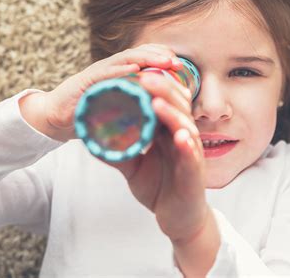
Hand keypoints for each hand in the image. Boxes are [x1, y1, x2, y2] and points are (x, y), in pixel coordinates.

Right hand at [20, 44, 183, 141]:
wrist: (56, 118)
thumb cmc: (90, 114)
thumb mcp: (118, 109)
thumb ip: (136, 106)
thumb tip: (161, 115)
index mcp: (119, 74)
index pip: (144, 59)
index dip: (162, 59)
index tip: (181, 67)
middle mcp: (110, 69)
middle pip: (138, 55)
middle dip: (159, 56)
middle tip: (177, 62)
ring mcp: (98, 74)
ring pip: (124, 60)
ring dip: (146, 58)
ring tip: (165, 61)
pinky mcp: (85, 82)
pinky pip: (104, 73)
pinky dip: (119, 70)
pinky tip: (133, 69)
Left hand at [102, 45, 207, 243]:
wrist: (179, 219)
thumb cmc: (161, 188)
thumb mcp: (134, 166)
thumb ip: (118, 150)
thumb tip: (93, 136)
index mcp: (168, 132)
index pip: (164, 102)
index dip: (153, 86)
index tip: (136, 71)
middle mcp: (182, 137)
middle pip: (177, 107)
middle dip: (163, 90)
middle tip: (145, 75)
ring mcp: (191, 154)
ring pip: (185, 126)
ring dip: (172, 112)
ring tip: (157, 99)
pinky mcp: (195, 173)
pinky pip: (192, 156)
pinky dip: (187, 145)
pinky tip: (179, 135)